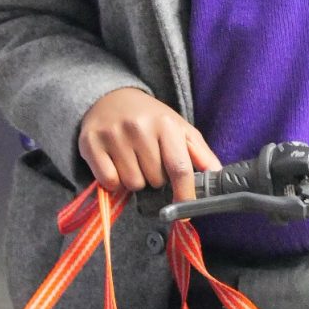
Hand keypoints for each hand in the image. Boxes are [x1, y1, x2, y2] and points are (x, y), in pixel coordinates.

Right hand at [79, 87, 220, 198]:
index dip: (185, 194)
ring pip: (132, 184)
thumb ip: (200, 153)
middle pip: (154, 180)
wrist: (111, 97)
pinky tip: (115, 163)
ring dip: (135, 180)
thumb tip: (217, 174)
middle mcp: (139, 128)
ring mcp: (113, 135)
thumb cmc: (150, 117)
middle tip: (149, 161)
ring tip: (133, 160)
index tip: (186, 211)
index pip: (179, 168)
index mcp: (166, 124)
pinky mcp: (91, 143)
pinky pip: (108, 182)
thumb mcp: (179, 128)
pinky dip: (113, 181)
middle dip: (155, 178)